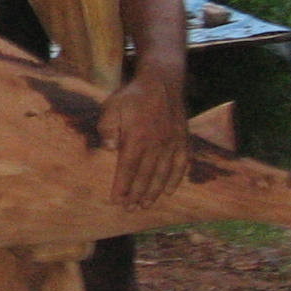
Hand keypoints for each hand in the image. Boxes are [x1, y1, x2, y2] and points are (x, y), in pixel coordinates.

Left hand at [99, 67, 188, 208]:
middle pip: (145, 176)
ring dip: (154, 192)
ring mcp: (171, 144)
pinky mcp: (182, 140)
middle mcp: (156, 144)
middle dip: (136, 195)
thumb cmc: (133, 95)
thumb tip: (109, 149)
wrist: (162, 81)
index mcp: (136, 138)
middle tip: (130, 210)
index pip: (127, 169)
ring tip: (146, 205)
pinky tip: (169, 191)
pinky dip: (175, 180)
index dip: (122, 188)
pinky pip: (180, 165)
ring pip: (163, 174)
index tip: (116, 201)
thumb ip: (107, 128)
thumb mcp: (112, 107)